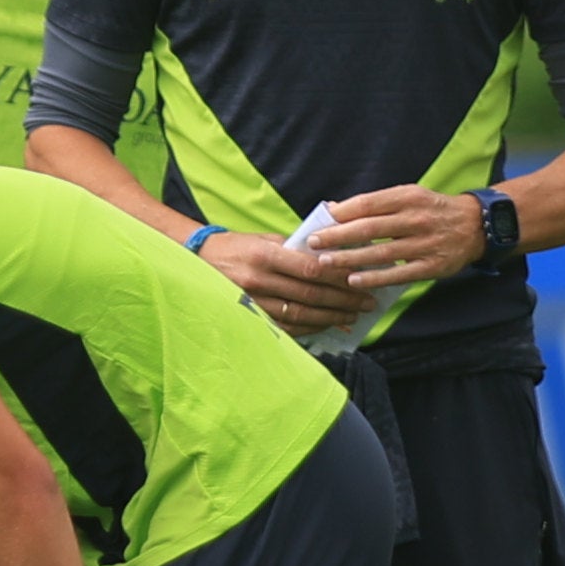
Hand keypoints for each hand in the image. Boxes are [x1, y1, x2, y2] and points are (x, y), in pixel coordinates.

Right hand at [205, 223, 367, 333]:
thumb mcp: (265, 238)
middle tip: (367, 302)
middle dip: (343, 300)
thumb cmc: (238, 246)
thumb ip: (297, 246)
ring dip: (331, 317)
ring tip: (353, 316)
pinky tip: (328, 326)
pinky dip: (310, 327)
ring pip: (300, 314)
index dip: (338, 277)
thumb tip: (333, 253)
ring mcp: (253, 302)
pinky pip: (286, 327)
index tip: (361, 278)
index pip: (310, 268)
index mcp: (265, 254)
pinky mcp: (250, 317)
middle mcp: (258, 280)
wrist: (198, 261)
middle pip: (310, 294)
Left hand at [303, 183, 481, 296]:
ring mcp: (425, 244)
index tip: (319, 222)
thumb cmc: (432, 210)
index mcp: (408, 197)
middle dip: (338, 237)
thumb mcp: (408, 196)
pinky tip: (354, 281)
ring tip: (326, 263)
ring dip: (350, 259)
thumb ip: (374, 204)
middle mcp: (417, 218)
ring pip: (381, 253)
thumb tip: (334, 209)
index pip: (368, 204)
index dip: (342, 214)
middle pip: (370, 229)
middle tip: (313, 243)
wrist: (475, 226)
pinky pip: (398, 274)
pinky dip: (375, 278)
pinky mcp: (432, 266)